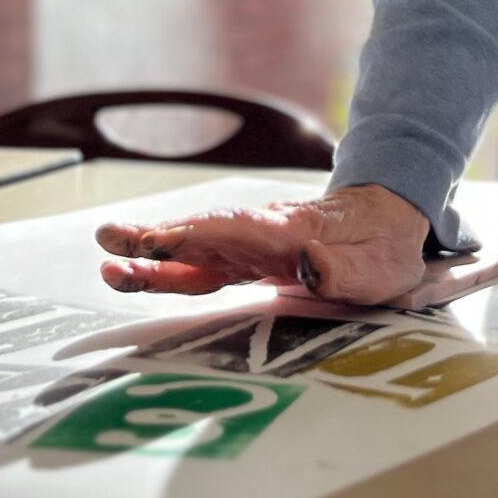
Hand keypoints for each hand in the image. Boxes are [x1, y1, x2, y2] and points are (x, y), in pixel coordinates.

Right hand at [95, 184, 431, 305]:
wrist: (388, 223)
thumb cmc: (383, 249)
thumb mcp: (377, 268)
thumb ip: (341, 269)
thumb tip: (309, 266)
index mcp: (290, 231)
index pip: (234, 232)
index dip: (194, 238)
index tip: (156, 241)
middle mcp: (261, 233)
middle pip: (202, 236)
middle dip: (156, 240)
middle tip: (108, 242)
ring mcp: (251, 247)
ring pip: (195, 252)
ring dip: (153, 256)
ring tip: (108, 265)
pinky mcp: (249, 261)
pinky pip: (204, 267)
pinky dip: (170, 268)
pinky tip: (139, 274)